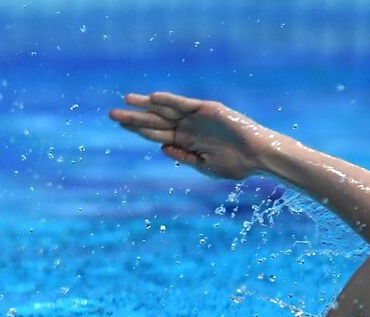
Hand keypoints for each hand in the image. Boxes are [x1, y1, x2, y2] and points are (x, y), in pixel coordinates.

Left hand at [110, 92, 274, 179]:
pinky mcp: (207, 109)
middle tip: (111, 114)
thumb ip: (184, 156)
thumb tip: (162, 149)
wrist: (258, 156)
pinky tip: (153, 98)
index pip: (155, 134)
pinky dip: (170, 100)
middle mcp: (187, 127)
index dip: (137, 129)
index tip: (120, 125)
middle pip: (155, 121)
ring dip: (146, 105)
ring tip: (126, 100)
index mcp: (184, 142)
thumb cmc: (235, 165)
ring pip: (166, 110)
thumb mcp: (204, 165)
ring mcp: (196, 117)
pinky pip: (184, 104)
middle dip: (133, 118)